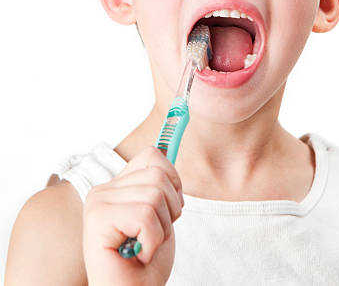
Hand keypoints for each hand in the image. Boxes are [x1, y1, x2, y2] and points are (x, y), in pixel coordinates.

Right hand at [83, 145, 183, 285]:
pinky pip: (146, 216)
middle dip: (170, 210)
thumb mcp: (160, 214)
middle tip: (153, 235)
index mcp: (117, 185)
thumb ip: (159, 183)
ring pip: (155, 195)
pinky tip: (138, 253)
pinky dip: (152, 240)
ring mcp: (98, 203)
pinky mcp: (98, 219)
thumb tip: (167, 144)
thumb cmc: (145, 261)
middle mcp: (103, 189)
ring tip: (144, 245)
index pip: (153, 155)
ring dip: (161, 228)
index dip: (172, 181)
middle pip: (159, 175)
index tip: (169, 208)